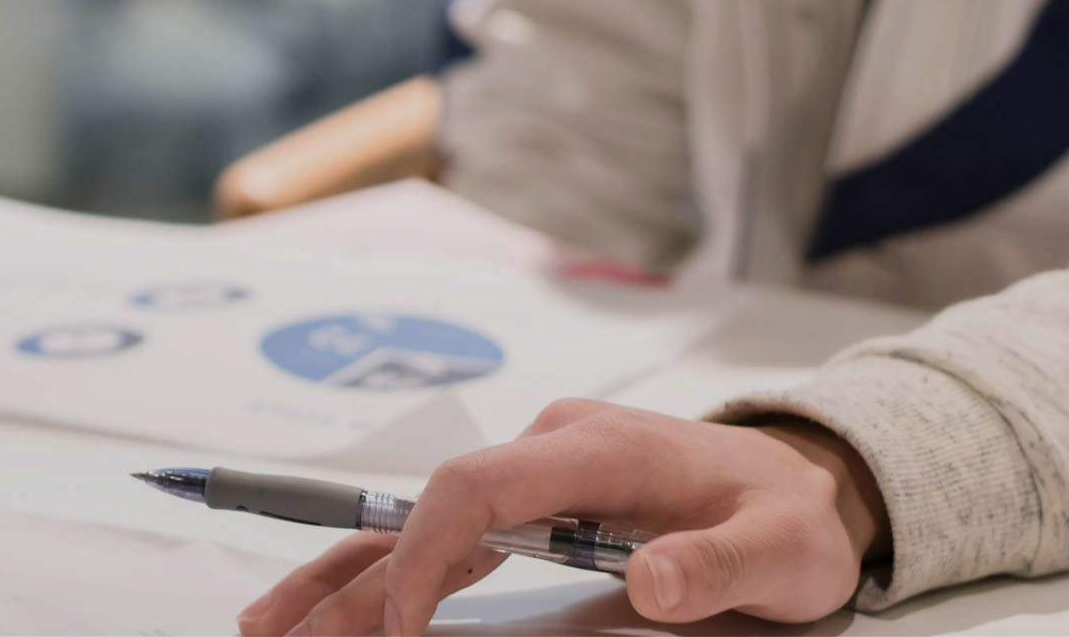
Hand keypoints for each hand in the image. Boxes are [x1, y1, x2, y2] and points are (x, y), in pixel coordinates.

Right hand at [240, 400, 889, 634]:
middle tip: (277, 628)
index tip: (401, 626)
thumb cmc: (785, 515)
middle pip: (423, 505)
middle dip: (349, 570)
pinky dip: (387, 570)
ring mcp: (535, 473)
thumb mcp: (780, 550)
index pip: (478, 487)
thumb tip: (650, 578)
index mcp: (595, 449)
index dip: (425, 552)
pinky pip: (445, 535)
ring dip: (346, 572)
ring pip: (419, 521)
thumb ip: (720, 564)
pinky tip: (338, 602)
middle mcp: (549, 449)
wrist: (797, 480)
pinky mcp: (532, 501)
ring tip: (271, 620)